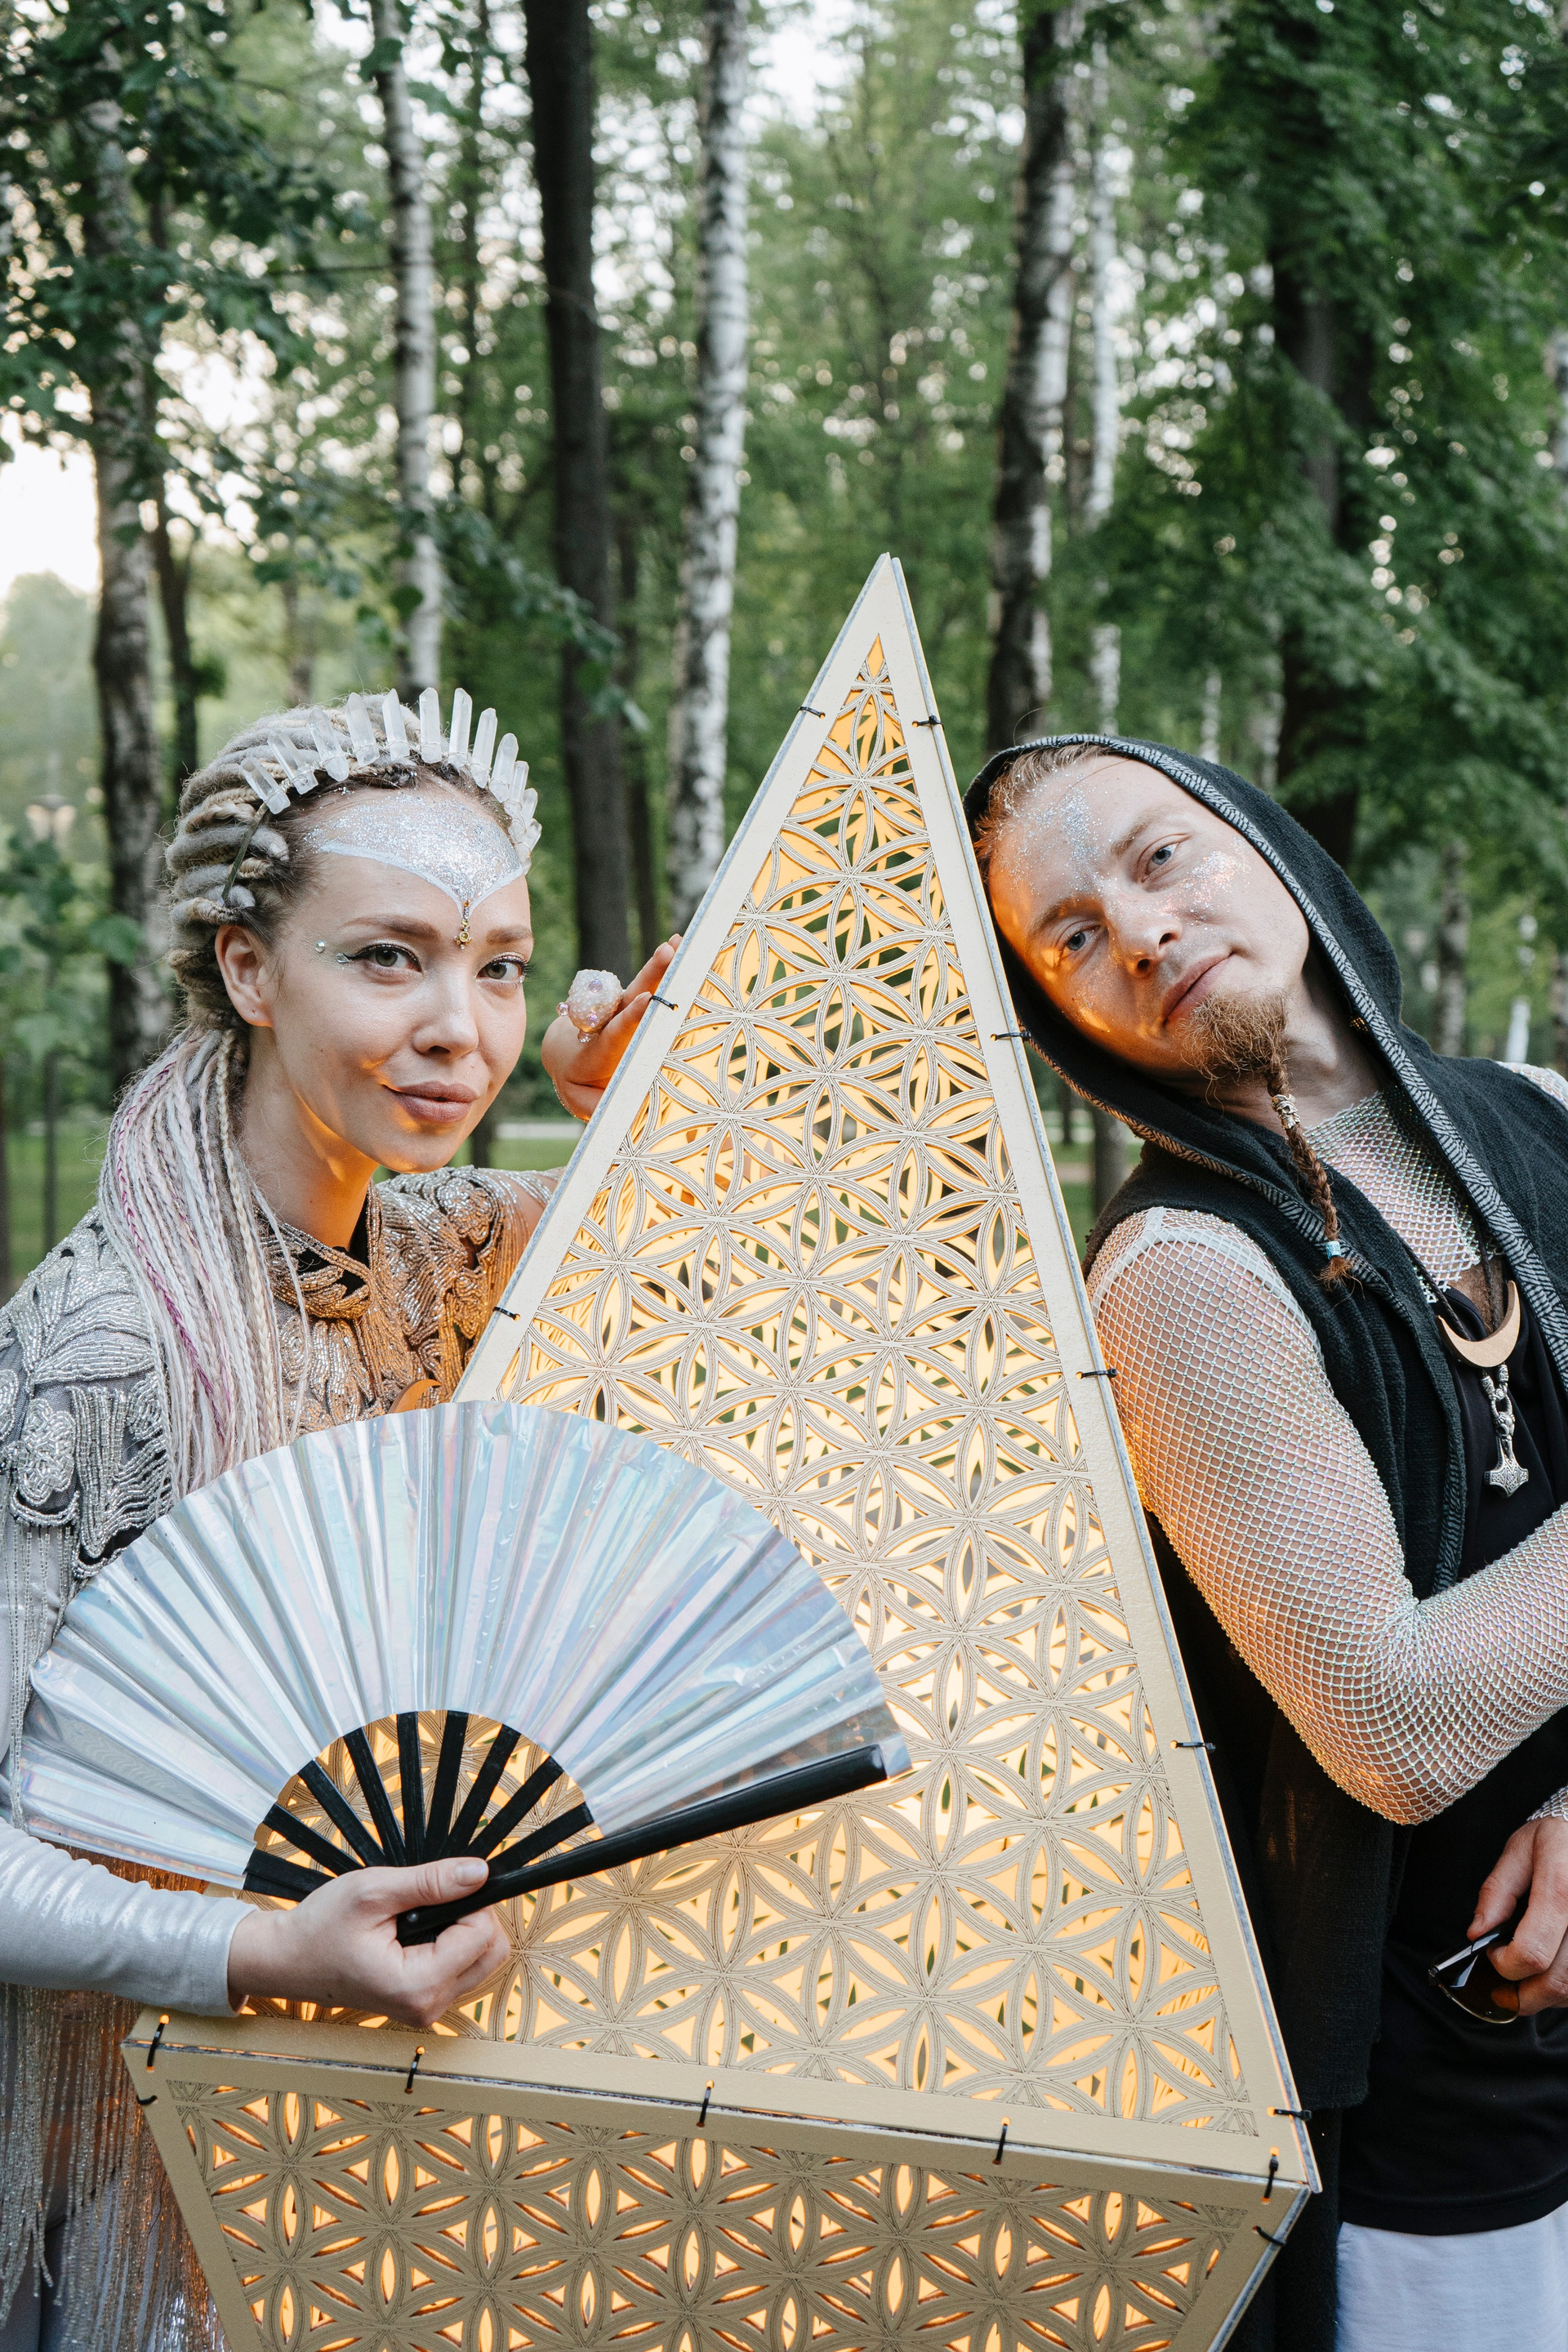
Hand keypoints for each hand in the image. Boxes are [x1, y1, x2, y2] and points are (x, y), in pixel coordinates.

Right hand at [226, 1854, 509, 2026]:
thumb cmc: (320, 1928)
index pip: (483, 1935)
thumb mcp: (373, 1892)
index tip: (442, 1883)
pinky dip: (452, 1942)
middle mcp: (427, 2006)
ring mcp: (426, 2007)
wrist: (287, 1960)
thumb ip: (430, 1882)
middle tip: (432, 1895)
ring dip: (463, 1928)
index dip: (470, 1900)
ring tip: (419, 1912)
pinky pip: (461, 1967)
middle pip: (491, 1952)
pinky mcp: (423, 2001)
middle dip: (474, 1915)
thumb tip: (478, 1872)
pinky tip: (419, 1928)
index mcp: (416, 1986)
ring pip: (481, 1960)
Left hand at [541, 937, 680, 1120]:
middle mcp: (611, 1022)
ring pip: (641, 986)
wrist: (565, 1054)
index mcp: (598, 1049)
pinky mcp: (634, 1004)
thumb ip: (599, 1109)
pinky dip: (665, 968)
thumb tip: (623, 1120)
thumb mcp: (582, 1100)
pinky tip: (681, 946)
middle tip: (669, 953)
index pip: (614, 1032)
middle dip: (652, 975)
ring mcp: (623, 1011)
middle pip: (631, 998)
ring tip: (678, 944)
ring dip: (660, 965)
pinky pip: (650, 985)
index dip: (630, 1018)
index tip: (644, 1001)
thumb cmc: (582, 1083)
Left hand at [1469, 1816, 1567, 2015]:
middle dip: (1523, 1992)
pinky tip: (1553, 1970)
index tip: (1493, 1953)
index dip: (1506, 1964)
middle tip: (1506, 1977)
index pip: (1533, 1951)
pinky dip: (1565, 1988)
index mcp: (1561, 1885)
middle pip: (1557, 1981)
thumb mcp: (1520, 1849)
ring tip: (1528, 1975)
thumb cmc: (1559, 1839)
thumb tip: (1478, 1933)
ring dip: (1546, 1996)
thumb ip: (1497, 1892)